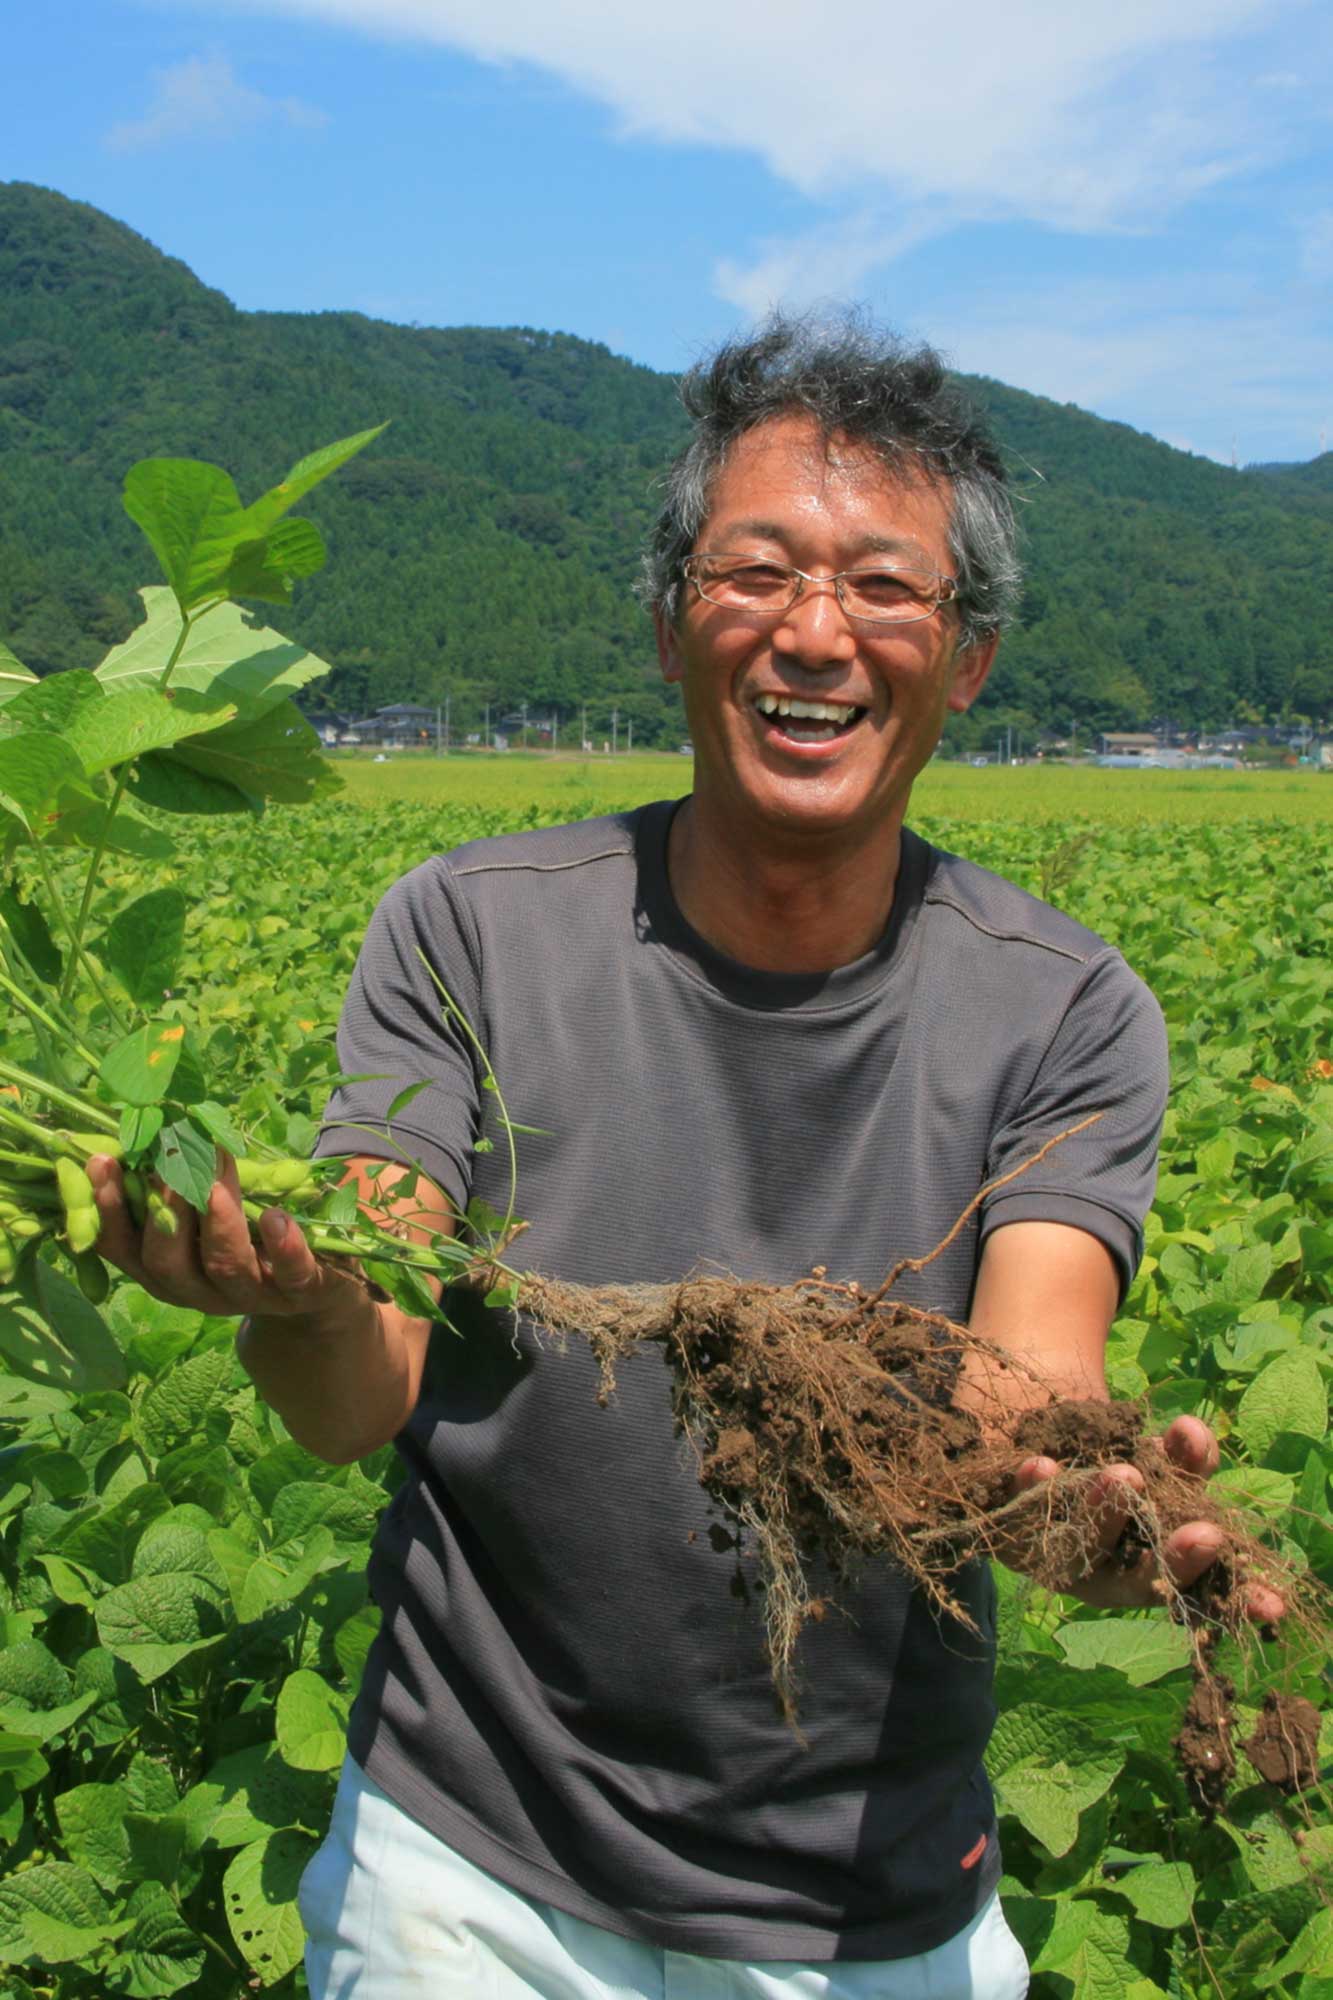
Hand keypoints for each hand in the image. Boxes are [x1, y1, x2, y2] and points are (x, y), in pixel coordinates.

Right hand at [87, 1152, 370, 1330]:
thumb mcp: (208, 1210)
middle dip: (163, 1214)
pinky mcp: (300, 1291)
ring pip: (225, 1267)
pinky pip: (292, 1276)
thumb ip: (177, 1182)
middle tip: (165, 1166)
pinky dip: (283, 1247)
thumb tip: (146, 1125)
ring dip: (217, 1224)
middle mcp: (200, 1291)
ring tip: (215, 1186)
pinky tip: (277, 1218)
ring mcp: (251, 1295)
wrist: (317, 1287)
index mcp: (168, 1270)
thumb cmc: (248, 1232)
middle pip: (167, 1265)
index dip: (109, 1208)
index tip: (101, 1160)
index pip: (124, 1248)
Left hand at [1010, 1414, 1285, 1620]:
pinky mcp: (1006, 1527)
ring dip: (1104, 1514)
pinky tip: (1042, 1464)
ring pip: (1078, 1546)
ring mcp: (1052, 1556)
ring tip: (1126, 1477)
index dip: (1237, 1602)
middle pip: (1135, 1582)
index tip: (1270, 1604)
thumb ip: (1183, 1457)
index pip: (1197, 1589)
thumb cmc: (1109, 1452)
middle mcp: (1101, 1574)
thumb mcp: (1157, 1456)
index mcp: (1148, 1567)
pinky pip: (1017, 1509)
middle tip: (1204, 1535)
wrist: (1026, 1427)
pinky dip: (1031, 1485)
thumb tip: (1193, 1433)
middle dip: (1172, 1559)